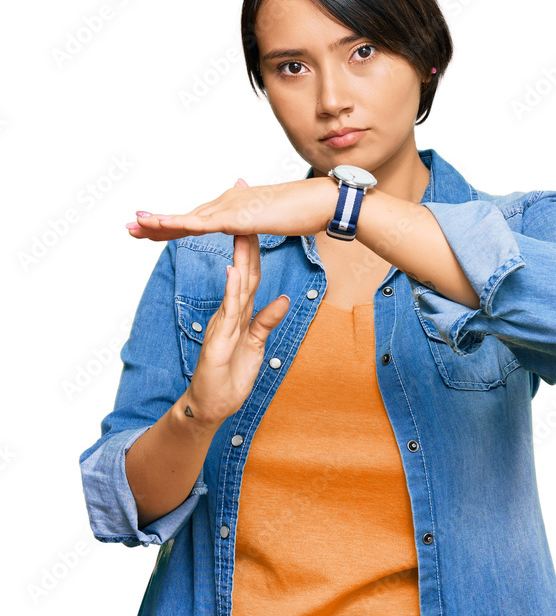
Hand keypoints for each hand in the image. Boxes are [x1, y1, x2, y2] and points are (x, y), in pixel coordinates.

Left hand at [126, 175, 336, 240]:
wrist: (321, 202)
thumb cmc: (303, 212)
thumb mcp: (271, 220)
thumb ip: (254, 222)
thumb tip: (243, 222)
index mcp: (233, 206)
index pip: (196, 220)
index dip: (172, 226)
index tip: (149, 230)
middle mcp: (227, 202)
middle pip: (185, 217)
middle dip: (156, 224)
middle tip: (129, 228)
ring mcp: (231, 207)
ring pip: (187, 218)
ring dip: (159, 223)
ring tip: (134, 226)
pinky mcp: (237, 217)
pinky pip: (202, 223)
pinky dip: (178, 224)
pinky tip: (160, 227)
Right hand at [183, 209, 289, 428]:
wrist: (211, 404)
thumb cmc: (230, 376)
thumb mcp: (256, 344)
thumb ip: (267, 321)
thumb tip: (284, 298)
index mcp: (239, 311)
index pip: (249, 273)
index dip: (256, 247)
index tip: (261, 221)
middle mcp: (229, 312)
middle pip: (241, 271)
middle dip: (246, 240)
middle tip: (248, 211)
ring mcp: (223, 323)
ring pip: (233, 285)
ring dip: (238, 258)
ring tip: (241, 230)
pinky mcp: (219, 339)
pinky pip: (228, 311)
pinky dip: (232, 291)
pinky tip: (234, 272)